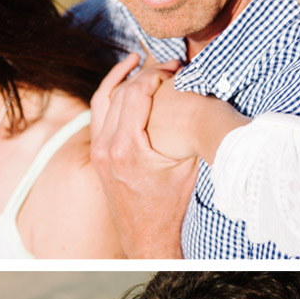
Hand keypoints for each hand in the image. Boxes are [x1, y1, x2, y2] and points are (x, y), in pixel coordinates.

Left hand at [88, 54, 203, 256]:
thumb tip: (202, 96)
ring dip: (118, 78)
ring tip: (134, 61)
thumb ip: (189, 132)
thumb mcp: (186, 166)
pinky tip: (124, 87)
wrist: (147, 238)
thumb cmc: (171, 204)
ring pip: (101, 101)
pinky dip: (110, 97)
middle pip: (119, 93)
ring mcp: (96, 152)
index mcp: (126, 147)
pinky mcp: (96, 156)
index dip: (156, 73)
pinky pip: (98, 116)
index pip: (136, 93)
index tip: (175, 67)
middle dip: (142, 73)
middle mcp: (105, 147)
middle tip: (166, 64)